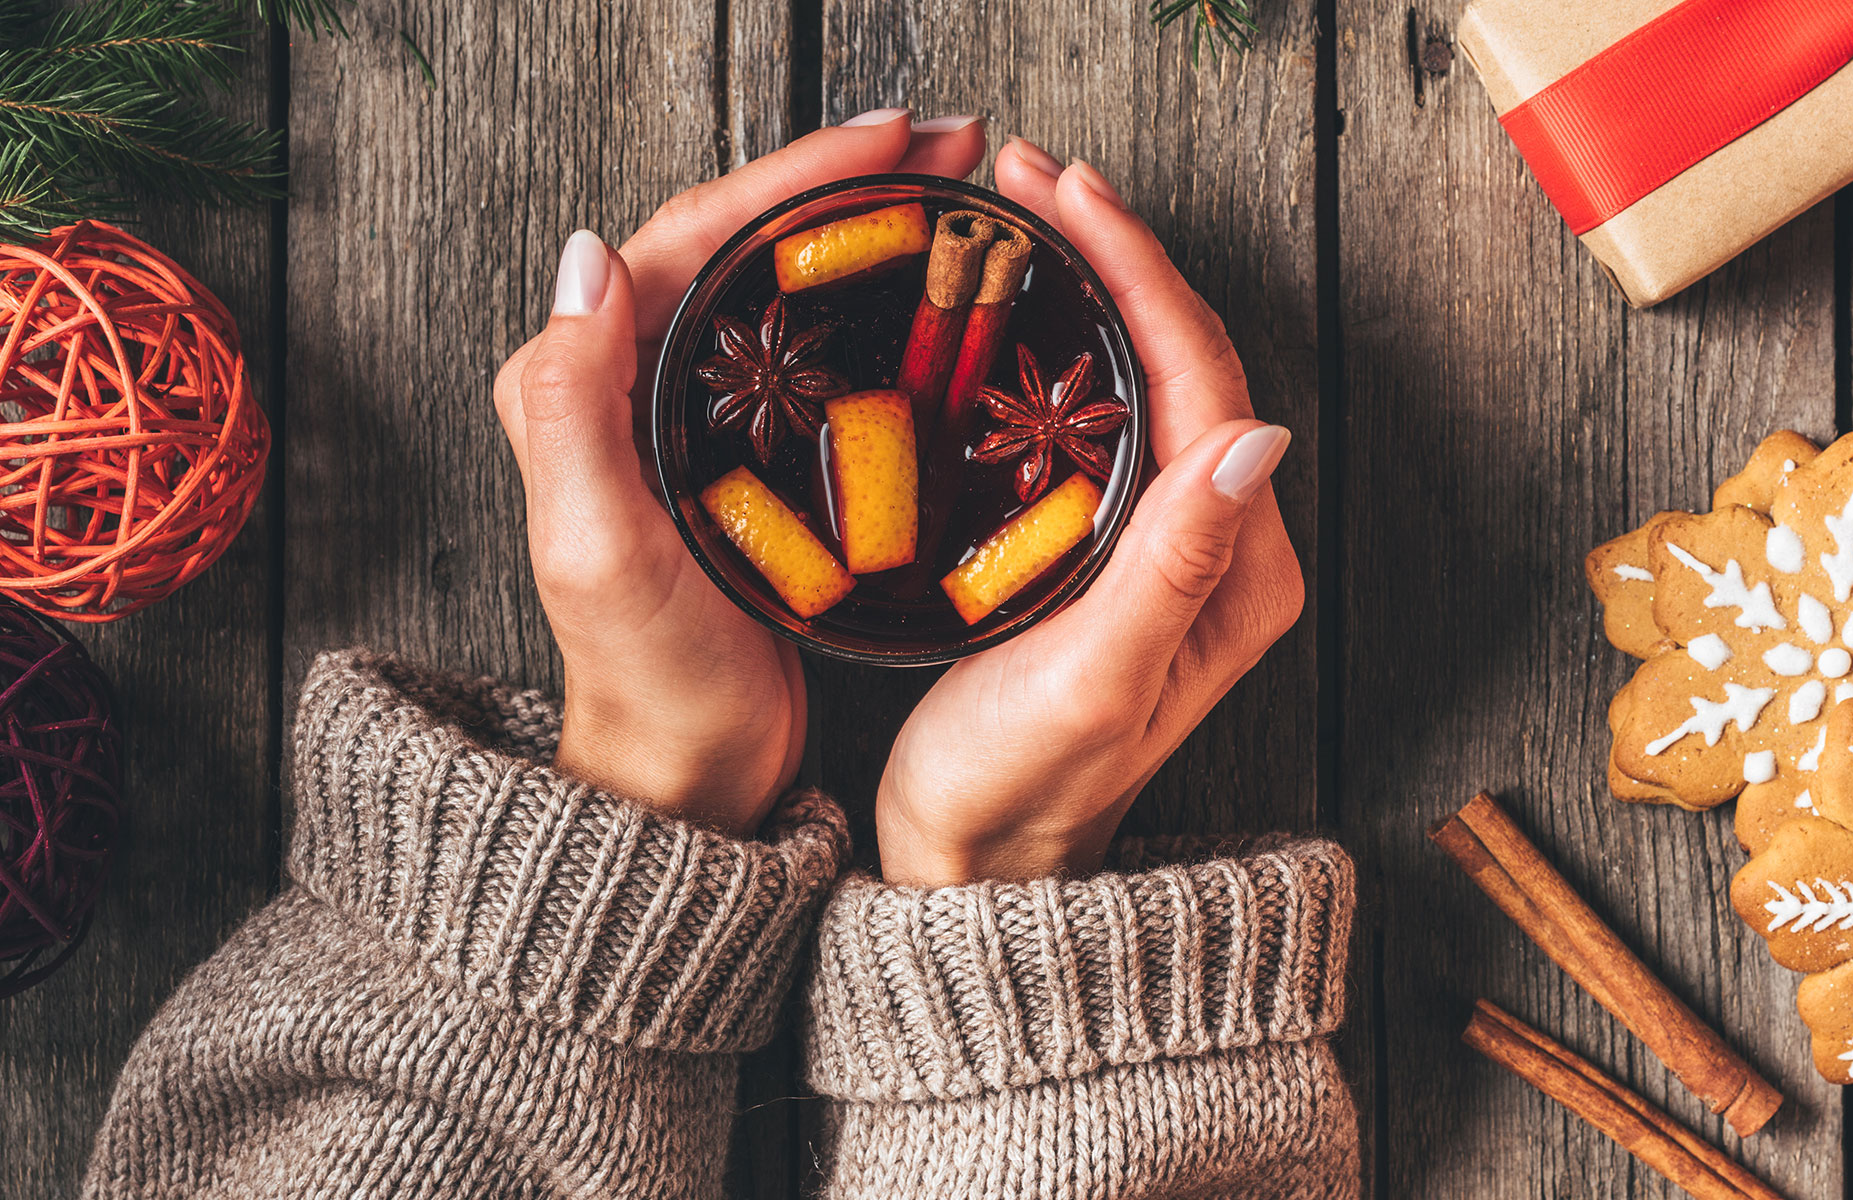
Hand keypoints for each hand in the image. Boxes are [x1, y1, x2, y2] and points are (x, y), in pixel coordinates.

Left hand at [493, 111, 987, 833]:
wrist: (690, 774)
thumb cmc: (648, 678)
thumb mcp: (598, 550)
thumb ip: (571, 408)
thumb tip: (589, 255)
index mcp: (580, 379)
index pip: (691, 235)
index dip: (794, 177)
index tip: (892, 143)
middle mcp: (625, 381)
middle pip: (740, 240)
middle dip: (842, 181)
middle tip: (950, 147)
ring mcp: (690, 415)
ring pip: (779, 285)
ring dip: (862, 229)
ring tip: (954, 192)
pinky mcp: (745, 455)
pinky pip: (807, 346)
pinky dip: (867, 303)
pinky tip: (926, 293)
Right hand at [875, 141, 1304, 883]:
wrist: (981, 864)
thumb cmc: (1020, 784)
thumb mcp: (1096, 676)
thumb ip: (1175, 562)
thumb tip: (1255, 434)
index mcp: (1240, 570)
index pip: (1205, 383)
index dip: (1140, 274)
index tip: (1069, 196)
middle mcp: (1227, 550)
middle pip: (1191, 365)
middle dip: (1124, 257)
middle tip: (1037, 178)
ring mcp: (1179, 551)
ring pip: (1157, 382)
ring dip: (1103, 289)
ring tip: (1037, 215)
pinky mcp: (1127, 555)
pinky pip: (1117, 420)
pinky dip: (1080, 347)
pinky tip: (1034, 311)